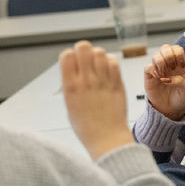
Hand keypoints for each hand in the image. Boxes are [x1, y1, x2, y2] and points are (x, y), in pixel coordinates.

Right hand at [60, 40, 132, 159]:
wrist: (107, 137)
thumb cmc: (87, 126)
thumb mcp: (69, 104)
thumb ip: (71, 84)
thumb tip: (73, 68)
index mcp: (71, 86)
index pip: (66, 55)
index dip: (70, 55)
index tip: (73, 61)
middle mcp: (87, 81)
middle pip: (84, 47)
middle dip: (83, 50)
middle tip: (86, 59)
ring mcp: (103, 81)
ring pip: (100, 52)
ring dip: (98, 55)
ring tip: (98, 65)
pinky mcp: (118, 83)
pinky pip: (114, 62)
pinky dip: (111, 61)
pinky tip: (108, 70)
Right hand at [144, 44, 184, 120]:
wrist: (171, 110)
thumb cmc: (182, 99)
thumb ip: (183, 82)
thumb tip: (170, 78)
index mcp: (180, 65)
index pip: (178, 49)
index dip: (178, 54)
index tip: (181, 67)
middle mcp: (169, 65)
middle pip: (166, 48)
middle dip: (169, 56)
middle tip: (171, 69)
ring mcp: (158, 70)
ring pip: (156, 55)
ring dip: (161, 63)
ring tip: (164, 75)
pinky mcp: (150, 77)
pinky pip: (147, 67)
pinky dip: (153, 70)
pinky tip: (159, 78)